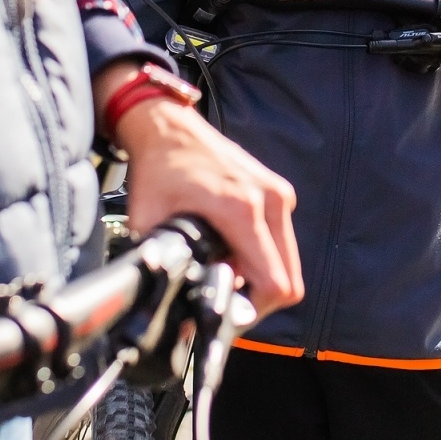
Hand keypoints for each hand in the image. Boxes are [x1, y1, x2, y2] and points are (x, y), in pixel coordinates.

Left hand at [94, 63, 302, 317]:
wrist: (168, 127)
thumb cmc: (158, 170)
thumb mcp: (151, 223)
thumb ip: (166, 266)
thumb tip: (175, 308)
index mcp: (242, 209)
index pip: (274, 282)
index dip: (252, 310)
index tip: (227, 312)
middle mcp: (269, 200)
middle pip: (290, 280)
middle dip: (260, 300)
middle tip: (226, 299)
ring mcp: (277, 194)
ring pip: (289, 264)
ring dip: (263, 278)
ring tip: (225, 273)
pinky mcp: (277, 192)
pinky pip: (283, 242)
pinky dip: (264, 257)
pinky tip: (232, 251)